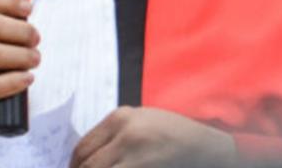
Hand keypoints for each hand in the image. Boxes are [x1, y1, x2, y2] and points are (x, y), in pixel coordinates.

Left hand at [70, 107, 237, 167]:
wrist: (207, 147)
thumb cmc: (174, 134)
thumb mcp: (142, 121)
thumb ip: (114, 134)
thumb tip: (86, 157)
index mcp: (120, 117)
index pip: (83, 147)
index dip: (74, 165)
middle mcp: (125, 134)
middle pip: (87, 165)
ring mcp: (136, 155)